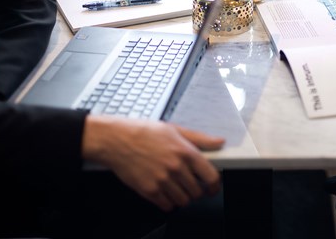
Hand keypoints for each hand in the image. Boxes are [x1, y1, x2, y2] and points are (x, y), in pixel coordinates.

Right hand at [82, 116, 224, 210]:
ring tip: (177, 187)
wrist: (117, 140)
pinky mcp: (149, 190)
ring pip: (183, 201)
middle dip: (196, 190)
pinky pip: (167, 206)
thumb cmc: (144, 132)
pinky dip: (168, 202)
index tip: (212, 187)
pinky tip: (165, 192)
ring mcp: (162, 180)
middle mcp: (176, 167)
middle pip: (197, 191)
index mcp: (185, 152)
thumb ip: (200, 138)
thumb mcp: (175, 130)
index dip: (214, 185)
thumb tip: (219, 142)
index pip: (210, 176)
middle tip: (190, 184)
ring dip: (183, 197)